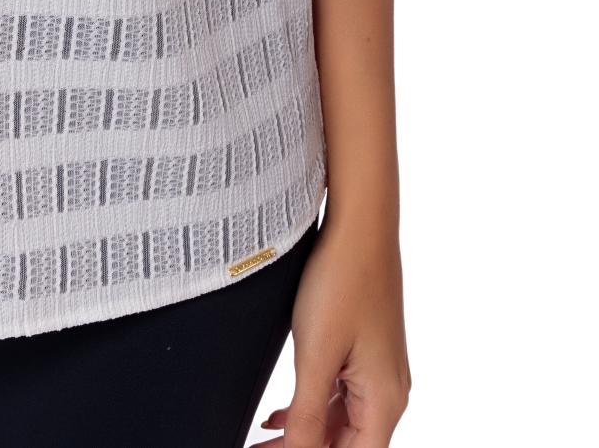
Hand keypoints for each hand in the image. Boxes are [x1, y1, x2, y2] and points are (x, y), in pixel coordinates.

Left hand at [259, 219, 409, 446]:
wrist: (359, 224)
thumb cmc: (342, 280)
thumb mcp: (317, 353)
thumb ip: (308, 413)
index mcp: (385, 400)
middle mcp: (388, 392)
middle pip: (346, 444)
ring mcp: (377, 371)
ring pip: (340, 423)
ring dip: (303, 433)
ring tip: (260, 440)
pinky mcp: (363, 352)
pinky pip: (339, 396)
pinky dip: (310, 409)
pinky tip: (279, 415)